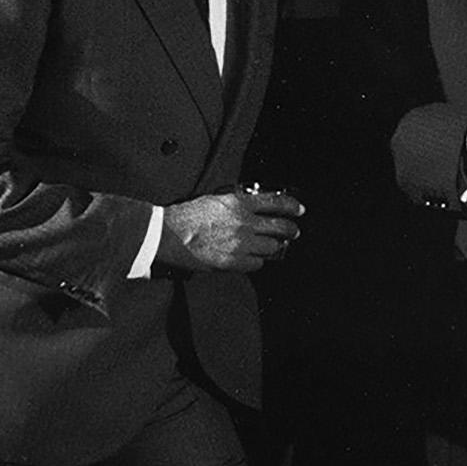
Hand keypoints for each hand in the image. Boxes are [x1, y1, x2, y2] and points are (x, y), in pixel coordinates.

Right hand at [157, 188, 304, 272]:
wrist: (167, 234)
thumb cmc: (186, 216)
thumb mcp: (214, 200)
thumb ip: (236, 204)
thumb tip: (252, 208)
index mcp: (239, 203)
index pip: (275, 202)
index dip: (291, 206)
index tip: (298, 210)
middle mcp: (244, 223)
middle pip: (280, 227)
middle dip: (291, 230)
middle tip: (293, 232)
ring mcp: (240, 244)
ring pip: (271, 247)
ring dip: (271, 247)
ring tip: (269, 246)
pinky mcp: (233, 262)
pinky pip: (256, 264)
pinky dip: (255, 262)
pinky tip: (250, 259)